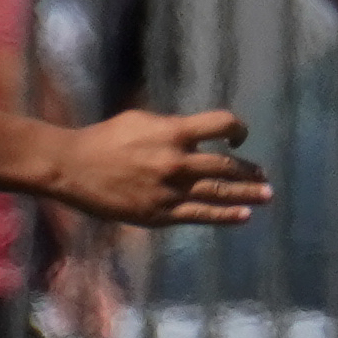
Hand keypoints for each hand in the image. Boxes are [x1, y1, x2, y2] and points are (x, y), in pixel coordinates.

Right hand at [42, 107, 269, 228]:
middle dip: (250, 171)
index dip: (237, 130)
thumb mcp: (141, 120)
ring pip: (219, 193)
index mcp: (172, 132)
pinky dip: (226, 216)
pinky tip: (244, 216)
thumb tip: (200, 136)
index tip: (237, 139)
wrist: (69, 167)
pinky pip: (200, 216)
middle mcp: (175, 162)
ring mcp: (169, 190)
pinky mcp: (159, 214)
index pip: (222, 124)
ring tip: (267, 195)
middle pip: (227, 166)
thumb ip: (174, 127)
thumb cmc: (105, 139)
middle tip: (264, 176)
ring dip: (248, 194)